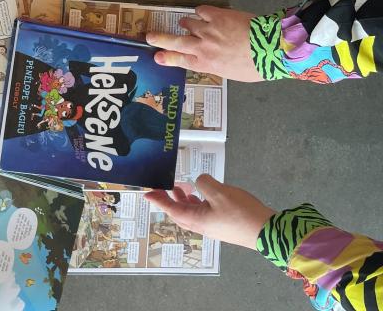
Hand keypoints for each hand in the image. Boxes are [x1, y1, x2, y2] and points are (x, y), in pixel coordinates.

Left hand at [144, 175, 274, 248]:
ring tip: (182, 188)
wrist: (268, 232)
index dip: (158, 200)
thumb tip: (200, 182)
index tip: (146, 193)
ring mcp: (213, 227)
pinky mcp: (223, 226)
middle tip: (164, 187)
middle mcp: (202, 226)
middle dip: (169, 200)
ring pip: (191, 214)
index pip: (170, 209)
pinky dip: (197, 203)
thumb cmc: (242, 213)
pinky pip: (203, 214)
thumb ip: (204, 183)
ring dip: (184, 201)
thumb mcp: (219, 192)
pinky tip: (203, 195)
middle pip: (178, 213)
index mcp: (196, 220)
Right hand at [146, 5, 262, 81]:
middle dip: (160, 39)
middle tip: (149, 36)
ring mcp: (208, 30)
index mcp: (207, 64)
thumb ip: (217, 66)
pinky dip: (200, 12)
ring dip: (186, 24)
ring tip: (186, 23)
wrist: (272, 48)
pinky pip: (201, 10)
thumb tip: (212, 61)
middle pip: (176, 42)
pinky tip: (203, 13)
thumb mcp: (233, 73)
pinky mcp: (217, 16)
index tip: (157, 56)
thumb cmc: (257, 66)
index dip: (167, 58)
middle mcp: (203, 47)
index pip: (181, 61)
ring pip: (188, 24)